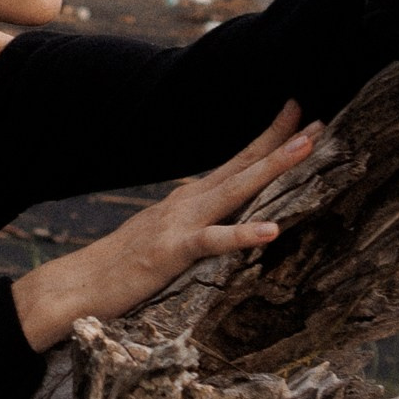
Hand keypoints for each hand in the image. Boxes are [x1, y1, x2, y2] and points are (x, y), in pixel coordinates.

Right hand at [10, 104, 316, 351]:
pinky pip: (214, 241)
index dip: (268, 138)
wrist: (78, 285)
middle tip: (320, 118)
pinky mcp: (172, 251)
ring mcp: (180, 222)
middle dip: (282, 140)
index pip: (236, 162)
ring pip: (236, 189)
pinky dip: (244, 234)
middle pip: (243, 165)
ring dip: (273, 166)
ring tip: (307, 147)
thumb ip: (195, 226)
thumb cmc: (123, 268)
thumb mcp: (167, 238)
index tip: (299, 114)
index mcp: (188, 200)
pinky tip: (272, 231)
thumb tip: (220, 220)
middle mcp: (187, 202)